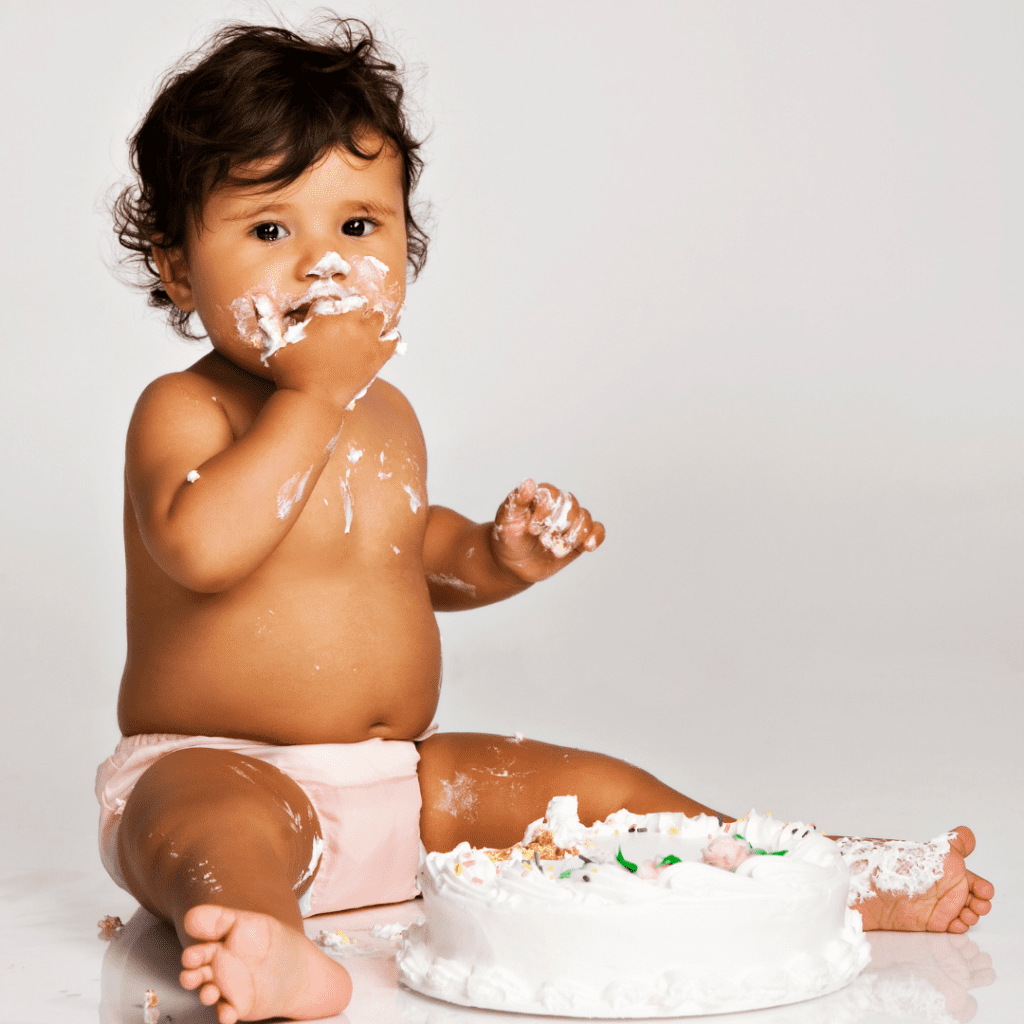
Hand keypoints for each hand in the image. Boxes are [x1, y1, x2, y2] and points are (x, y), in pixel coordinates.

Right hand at [262, 299, 397, 407]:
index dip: (333, 305)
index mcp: (327, 314)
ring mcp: (367, 340)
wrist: (312, 401)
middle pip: (361, 303)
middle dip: (354, 310)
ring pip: (379, 317)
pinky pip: (394, 340)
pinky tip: (380, 342)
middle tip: (343, 324)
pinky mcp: (377, 358)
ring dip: (371, 321)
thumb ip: (267, 318)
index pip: (338, 296)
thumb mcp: (275, 344)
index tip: (328, 316)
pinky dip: (389, 338)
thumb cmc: (291, 374)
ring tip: (360, 331)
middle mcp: (351, 323)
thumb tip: (256, 297)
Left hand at [490, 479, 604, 582]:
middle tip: (543, 541)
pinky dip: (595, 537)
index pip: (553, 495)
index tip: (531, 530)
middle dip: (559, 526)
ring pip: (585, 519)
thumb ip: (517, 500)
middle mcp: (559, 505)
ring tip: (556, 551)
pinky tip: (587, 547)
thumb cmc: (508, 537)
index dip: (545, 512)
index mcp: (541, 496)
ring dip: (572, 537)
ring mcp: (571, 521)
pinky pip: (597, 530)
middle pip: (571, 506)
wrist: (513, 563)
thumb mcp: (506, 519)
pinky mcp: (580, 537)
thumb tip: (530, 482)